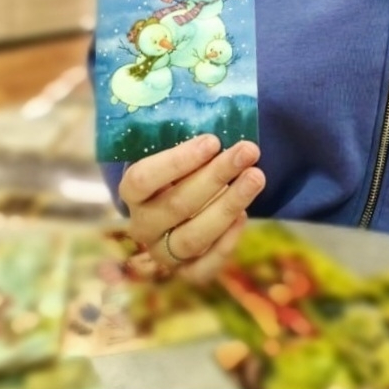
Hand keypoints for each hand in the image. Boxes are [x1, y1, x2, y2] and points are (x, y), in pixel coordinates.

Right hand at [118, 133, 265, 285]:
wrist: (182, 203)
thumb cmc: (183, 168)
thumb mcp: (180, 151)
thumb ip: (192, 142)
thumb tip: (219, 115)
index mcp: (132, 192)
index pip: (143, 179)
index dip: (177, 160)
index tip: (213, 141)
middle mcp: (142, 225)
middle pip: (177, 205)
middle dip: (217, 175)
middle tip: (248, 150)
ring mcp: (163, 253)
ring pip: (193, 237)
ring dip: (228, 205)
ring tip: (257, 177)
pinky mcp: (186, 272)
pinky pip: (205, 266)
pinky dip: (227, 242)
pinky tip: (244, 216)